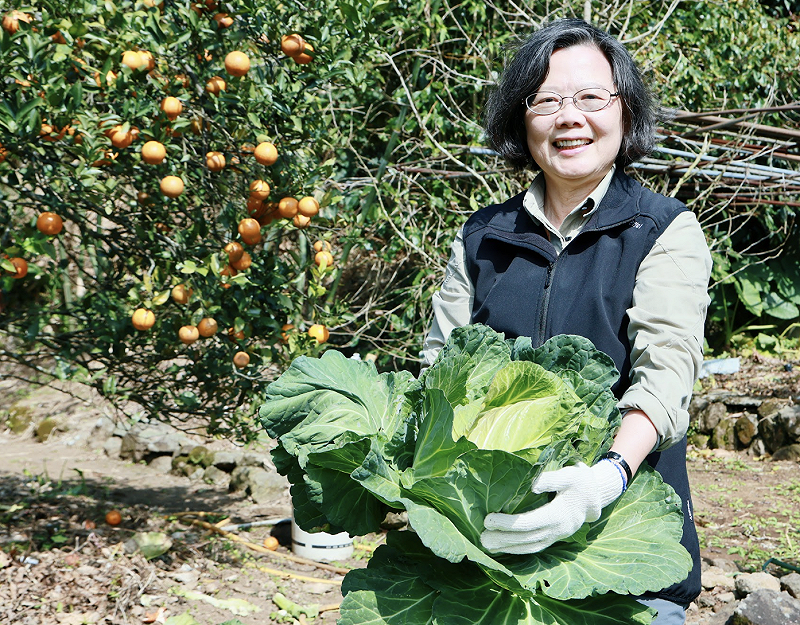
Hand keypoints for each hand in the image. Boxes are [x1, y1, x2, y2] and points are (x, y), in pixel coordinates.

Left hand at [480, 461, 623, 553]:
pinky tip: (504, 549)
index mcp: (559, 515)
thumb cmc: (580, 481)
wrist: (597, 495)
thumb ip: (550, 479)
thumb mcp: (569, 474)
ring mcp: (557, 536)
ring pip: (530, 547)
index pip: (528, 523)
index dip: (507, 523)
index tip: (488, 520)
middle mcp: (558, 530)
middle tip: (481, 538)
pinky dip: (519, 550)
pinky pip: (535, 547)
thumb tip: (532, 484)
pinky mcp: (555, 537)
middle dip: (503, 539)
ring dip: (508, 548)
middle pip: (526, 538)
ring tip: (487, 547)